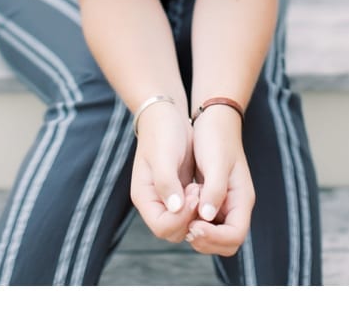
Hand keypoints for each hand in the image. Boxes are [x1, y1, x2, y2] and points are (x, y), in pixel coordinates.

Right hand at [131, 102, 198, 242]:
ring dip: (197, 213)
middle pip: (173, 231)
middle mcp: (154, 203)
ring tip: (201, 187)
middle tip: (199, 190)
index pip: (162, 227)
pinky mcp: (179, 194)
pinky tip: (204, 187)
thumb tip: (175, 208)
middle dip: (191, 217)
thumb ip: (167, 182)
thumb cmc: (163, 133)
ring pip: (184, 225)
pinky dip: (200, 206)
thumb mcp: (164, 155)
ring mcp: (166, 200)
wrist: (167, 117)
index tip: (194, 194)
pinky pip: (190, 212)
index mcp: (144, 197)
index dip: (182, 217)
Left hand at [186, 106, 254, 256]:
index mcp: (242, 199)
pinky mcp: (212, 202)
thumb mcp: (215, 162)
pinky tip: (182, 207)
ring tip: (183, 212)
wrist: (213, 121)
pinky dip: (192, 222)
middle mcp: (235, 207)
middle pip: (226, 244)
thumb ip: (213, 191)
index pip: (235, 236)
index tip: (193, 224)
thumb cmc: (216, 138)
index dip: (213, 238)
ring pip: (213, 237)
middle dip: (205, 241)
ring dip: (196, 232)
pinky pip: (204, 224)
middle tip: (187, 224)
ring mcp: (224, 206)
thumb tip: (205, 217)